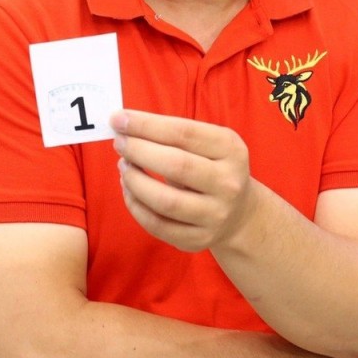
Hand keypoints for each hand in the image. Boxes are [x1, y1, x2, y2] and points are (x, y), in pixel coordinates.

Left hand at [111, 109, 252, 251]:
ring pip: (165, 200)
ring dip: (134, 180)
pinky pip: (158, 225)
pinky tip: (129, 189)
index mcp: (231, 149)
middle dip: (138, 151)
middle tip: (119, 143)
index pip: (184, 133)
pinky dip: (135, 205)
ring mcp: (216, 214)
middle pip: (176, 165)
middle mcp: (228, 183)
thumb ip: (169, 133)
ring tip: (123, 166)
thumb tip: (123, 123)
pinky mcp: (199, 239)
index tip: (119, 119)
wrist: (238, 212)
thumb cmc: (210, 167)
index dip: (147, 125)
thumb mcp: (205, 143)